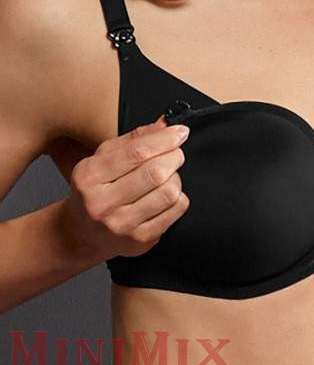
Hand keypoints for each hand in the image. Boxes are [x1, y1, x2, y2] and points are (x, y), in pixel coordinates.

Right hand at [63, 114, 189, 258]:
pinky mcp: (140, 240)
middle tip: (177, 154)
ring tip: (169, 175)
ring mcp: (121, 225)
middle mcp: (102, 203)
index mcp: (90, 176)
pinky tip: (169, 195)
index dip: (164, 140)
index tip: (180, 132)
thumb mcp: (104, 158)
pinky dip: (179, 198)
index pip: (136, 153)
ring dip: (176, 179)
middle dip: (174, 157)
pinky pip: (175, 212)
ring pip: (168, 193)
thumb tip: (165, 124)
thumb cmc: (96, 189)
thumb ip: (134, 139)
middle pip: (154, 173)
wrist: (81, 233)